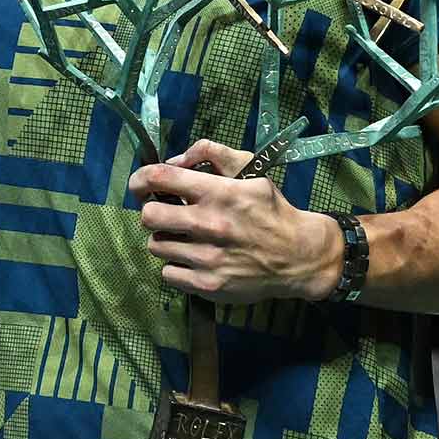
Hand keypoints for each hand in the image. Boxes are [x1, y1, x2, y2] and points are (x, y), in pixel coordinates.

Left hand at [126, 138, 339, 303]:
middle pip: (149, 215)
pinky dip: (175, 267)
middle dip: (152, 211)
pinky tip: (192, 260)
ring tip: (184, 238)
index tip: (140, 185)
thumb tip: (175, 159)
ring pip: (156, 245)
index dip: (140, 179)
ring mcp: (208, 258)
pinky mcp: (208, 285)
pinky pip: (167, 274)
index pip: (161, 177)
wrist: (298, 256)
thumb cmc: (270, 210)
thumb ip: (211, 153)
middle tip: (165, 214)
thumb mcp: (250, 169)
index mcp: (218, 192)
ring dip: (166, 240)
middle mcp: (210, 224)